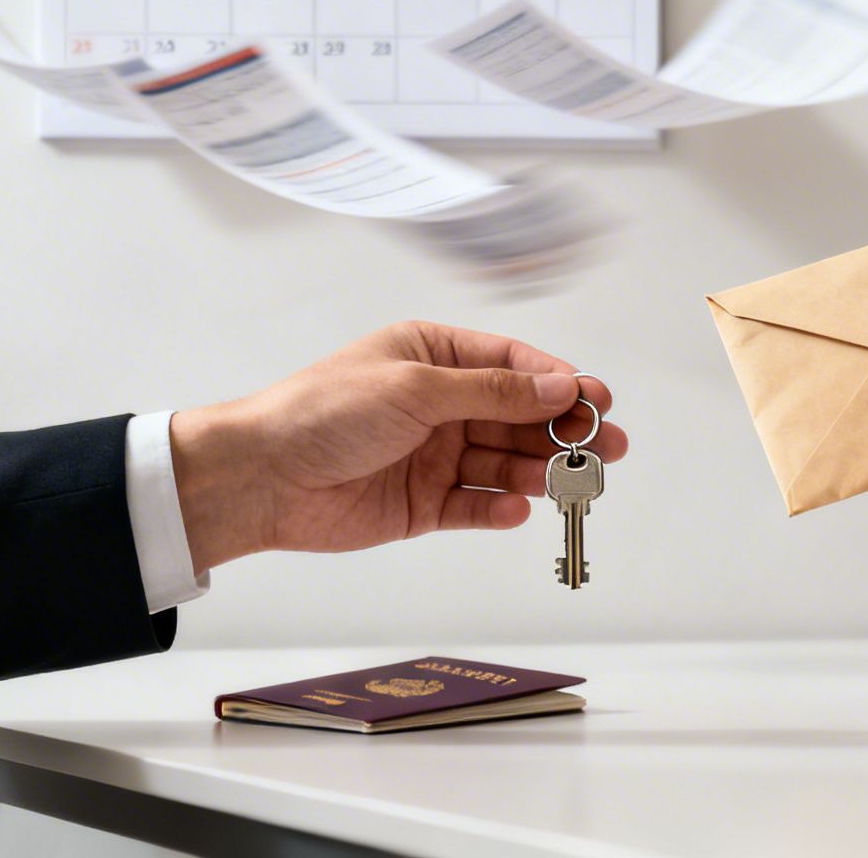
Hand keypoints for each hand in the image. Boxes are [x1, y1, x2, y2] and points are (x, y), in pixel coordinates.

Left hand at [167, 321, 626, 574]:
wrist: (261, 478)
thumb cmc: (321, 412)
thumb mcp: (417, 388)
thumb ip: (495, 391)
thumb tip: (560, 383)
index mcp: (434, 356)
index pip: (514, 364)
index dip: (559, 381)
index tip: (597, 399)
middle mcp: (439, 404)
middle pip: (518, 417)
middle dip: (562, 432)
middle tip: (605, 449)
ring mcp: (433, 455)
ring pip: (504, 463)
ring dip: (538, 472)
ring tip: (566, 484)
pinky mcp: (423, 503)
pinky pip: (475, 505)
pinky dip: (498, 508)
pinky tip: (516, 509)